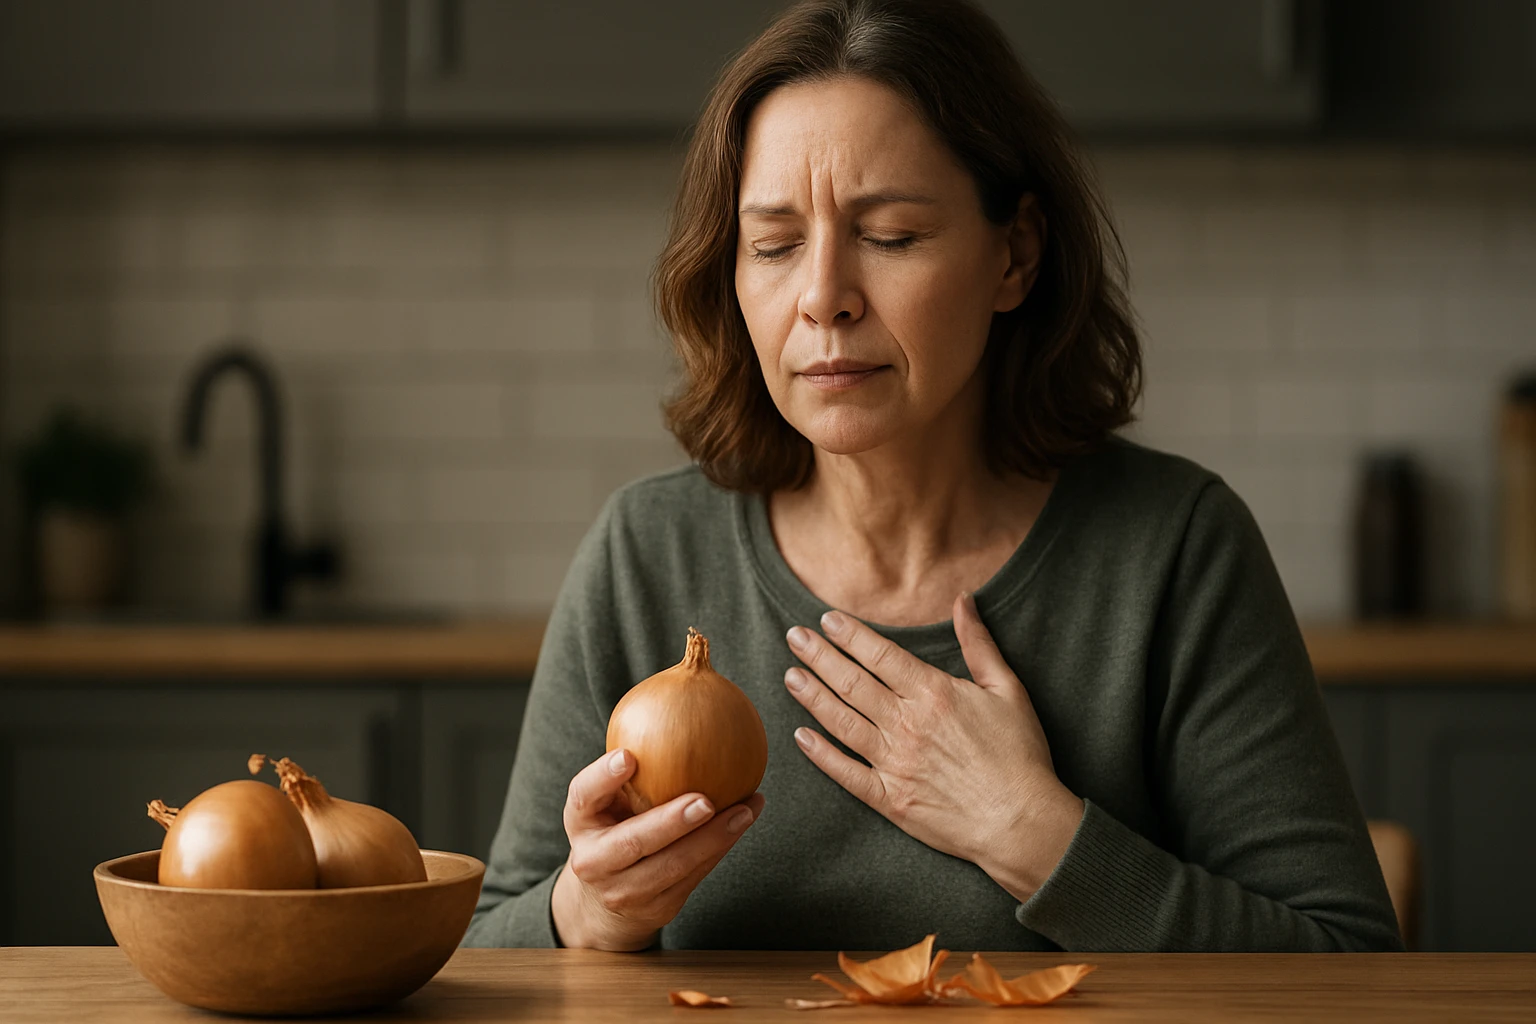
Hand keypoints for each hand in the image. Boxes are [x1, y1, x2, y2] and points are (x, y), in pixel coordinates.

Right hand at [551, 748, 763, 950]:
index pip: (584, 795)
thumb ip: (633, 766)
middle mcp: (594, 860)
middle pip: (632, 843)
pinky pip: (694, 877)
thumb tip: (680, 696)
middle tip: (706, 800)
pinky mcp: (656, 908)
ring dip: (713, 838)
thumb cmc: (614, 825)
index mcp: (580, 821)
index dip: (603, 777)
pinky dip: (721, 847)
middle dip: (671, 823)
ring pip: (672, 867)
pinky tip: (745, 819)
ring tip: (745, 810)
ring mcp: (623, 891)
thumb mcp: (606, 800)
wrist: (602, 901)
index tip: (629, 756)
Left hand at [784, 592, 1082, 900]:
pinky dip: (821, 755)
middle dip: (819, 656)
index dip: (850, 635)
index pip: (880, 655)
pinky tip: (800, 737)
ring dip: (813, 696)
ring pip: (842, 722)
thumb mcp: (1008, 689)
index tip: (826, 620)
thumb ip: (979, 643)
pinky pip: (846, 773)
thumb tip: (963, 600)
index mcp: (934, 694)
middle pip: (852, 683)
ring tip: (790, 675)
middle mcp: (907, 724)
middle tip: (794, 637)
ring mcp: (894, 763)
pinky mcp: (890, 799)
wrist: (1022, 822)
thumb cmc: (1020, 755)